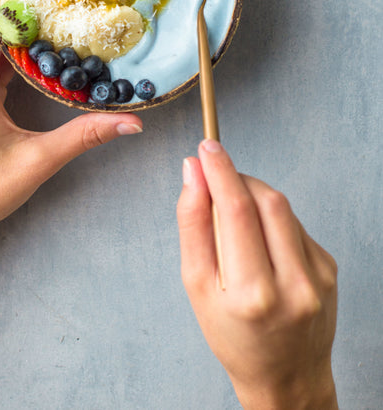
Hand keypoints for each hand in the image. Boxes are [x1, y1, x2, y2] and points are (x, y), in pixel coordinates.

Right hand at [177, 140, 337, 409]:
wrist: (284, 374)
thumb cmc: (233, 335)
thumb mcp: (196, 286)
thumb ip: (192, 225)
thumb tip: (192, 174)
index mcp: (253, 293)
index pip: (236, 209)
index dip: (220, 170)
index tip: (206, 148)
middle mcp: (293, 283)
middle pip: (265, 199)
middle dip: (236, 177)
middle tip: (214, 173)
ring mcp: (318, 275)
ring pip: (282, 206)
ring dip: (253, 193)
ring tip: (233, 208)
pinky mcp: (329, 267)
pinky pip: (295, 223)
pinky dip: (272, 216)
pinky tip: (259, 237)